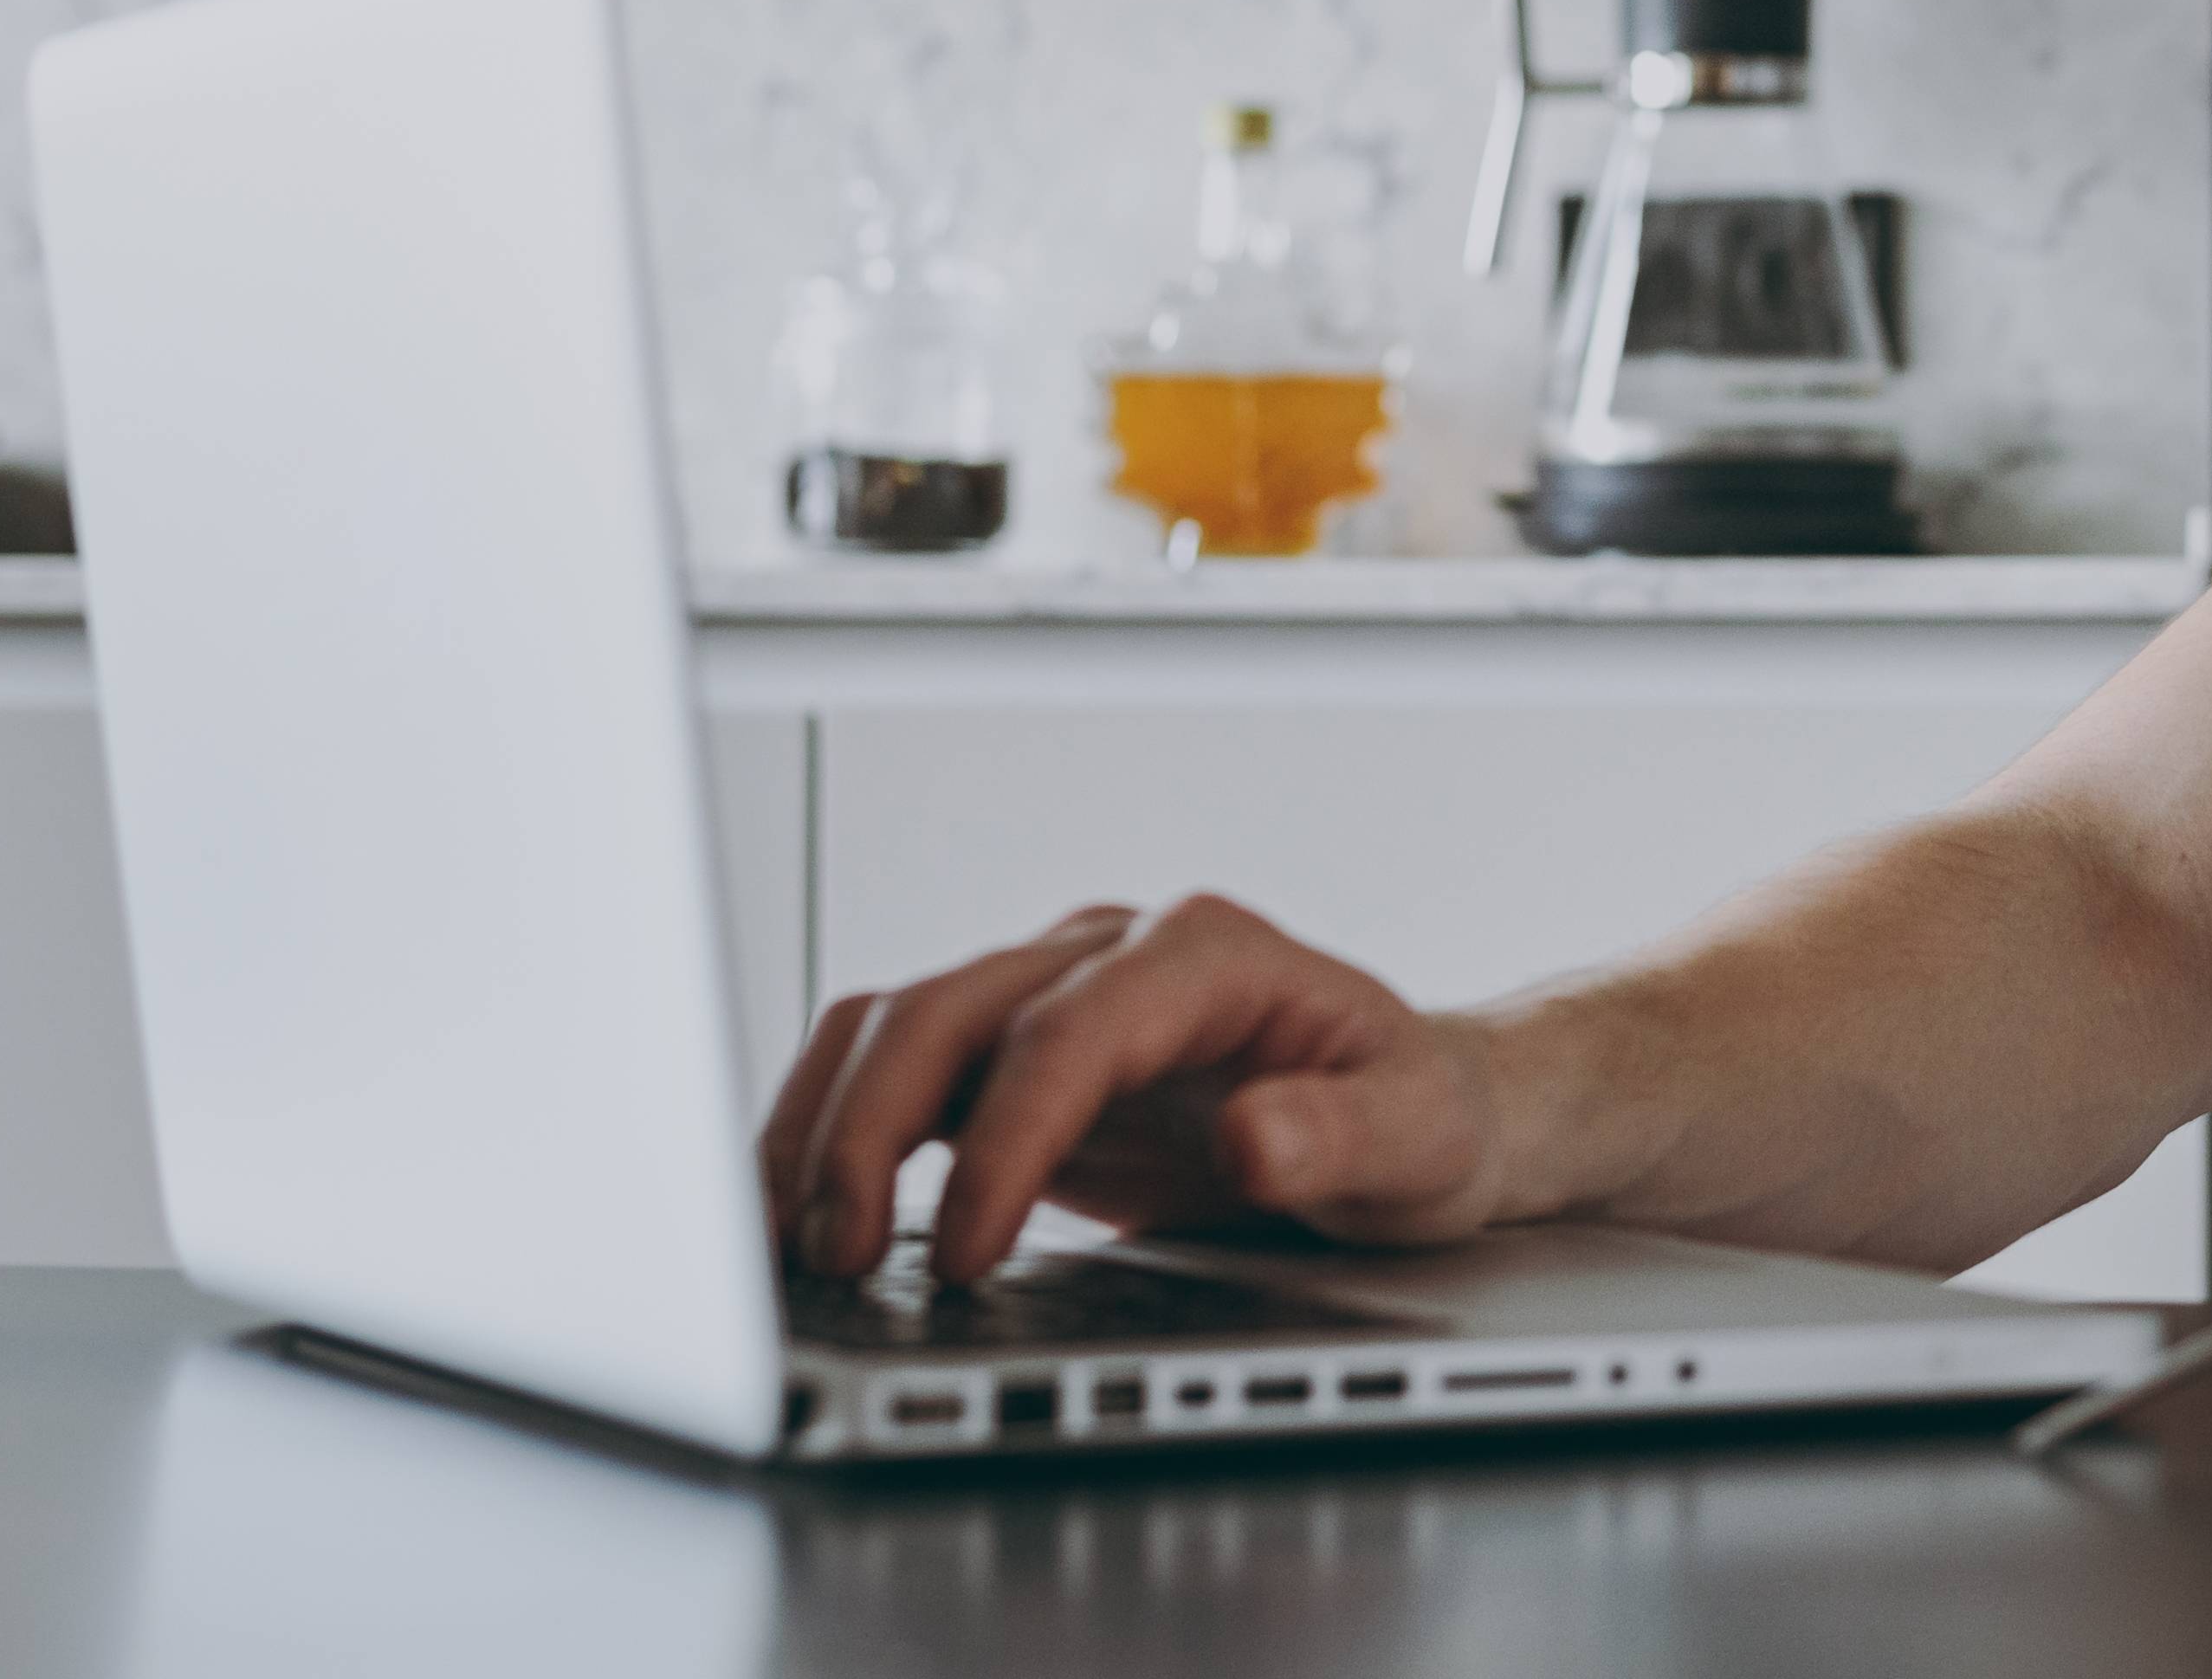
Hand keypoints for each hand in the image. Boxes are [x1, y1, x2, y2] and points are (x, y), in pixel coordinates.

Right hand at [761, 893, 1507, 1285]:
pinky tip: (802, 1214)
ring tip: (795, 1245)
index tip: (966, 1248)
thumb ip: (1341, 1135)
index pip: (1069, 1027)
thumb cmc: (1416, 1113)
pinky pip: (893, 1070)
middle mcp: (1114, 954)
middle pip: (949, 1005)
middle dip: (872, 1129)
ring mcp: (1054, 996)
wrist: (1408, 1109)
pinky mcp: (1015, 1057)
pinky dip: (831, 1132)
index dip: (1007, 1136)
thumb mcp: (1416, 1135)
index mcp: (1209, 953)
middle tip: (840, 1257)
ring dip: (825, 1125)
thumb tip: (1258, 1134)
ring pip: (896, 1023)